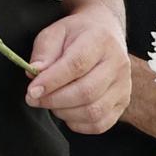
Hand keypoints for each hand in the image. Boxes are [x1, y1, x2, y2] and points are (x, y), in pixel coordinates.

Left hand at [25, 0, 130, 133]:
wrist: (105, 31)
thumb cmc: (77, 34)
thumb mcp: (56, 32)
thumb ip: (44, 51)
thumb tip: (35, 73)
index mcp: (101, 40)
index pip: (77, 65)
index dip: (52, 82)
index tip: (31, 91)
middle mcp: (118, 63)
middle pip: (86, 92)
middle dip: (54, 100)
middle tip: (34, 99)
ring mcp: (124, 84)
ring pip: (93, 111)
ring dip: (64, 113)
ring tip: (52, 102)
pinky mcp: (123, 101)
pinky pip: (99, 124)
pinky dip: (78, 124)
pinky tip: (67, 111)